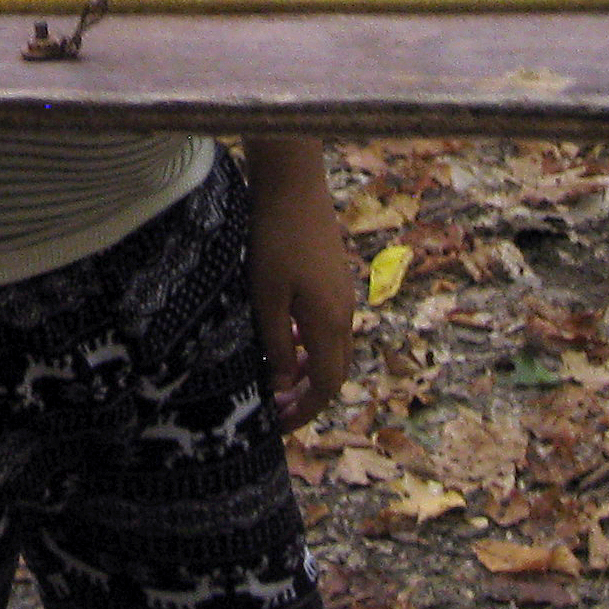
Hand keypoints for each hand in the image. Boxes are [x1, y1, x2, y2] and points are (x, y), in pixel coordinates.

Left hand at [243, 137, 353, 429]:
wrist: (292, 183)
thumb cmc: (273, 238)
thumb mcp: (265, 297)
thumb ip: (275, 345)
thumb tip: (284, 389)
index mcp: (329, 323)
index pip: (327, 385)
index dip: (306, 411)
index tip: (280, 426)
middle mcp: (343, 312)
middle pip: (334, 371)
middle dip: (308, 398)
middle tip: (276, 412)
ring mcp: (341, 293)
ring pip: (331, 348)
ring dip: (307, 371)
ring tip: (275, 381)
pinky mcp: (332, 277)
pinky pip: (327, 325)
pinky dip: (308, 344)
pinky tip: (282, 338)